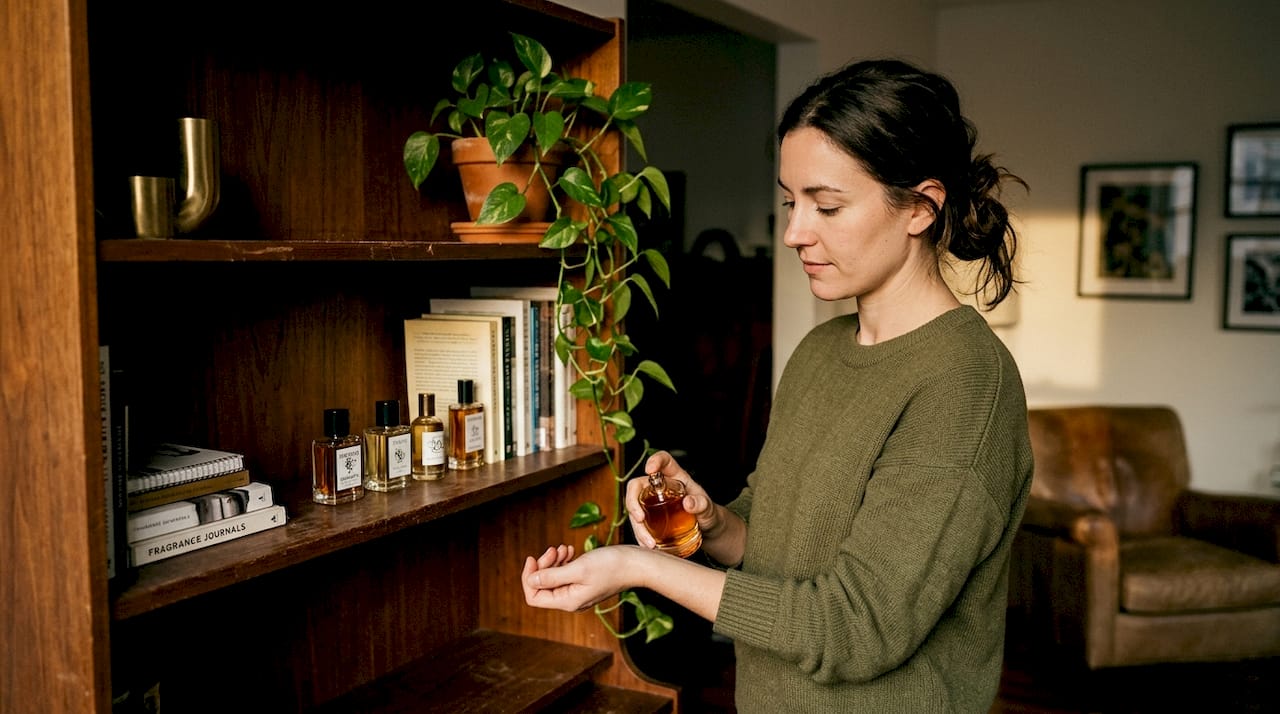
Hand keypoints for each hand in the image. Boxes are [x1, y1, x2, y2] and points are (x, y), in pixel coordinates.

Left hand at [521, 544, 638, 612]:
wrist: (636, 564)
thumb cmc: (611, 566)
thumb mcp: (578, 569)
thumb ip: (552, 576)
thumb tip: (531, 580)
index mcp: (568, 601)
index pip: (534, 597)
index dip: (529, 577)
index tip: (533, 558)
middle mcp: (571, 599)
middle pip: (542, 585)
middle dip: (543, 565)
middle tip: (553, 549)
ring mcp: (578, 591)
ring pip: (553, 577)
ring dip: (553, 561)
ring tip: (563, 548)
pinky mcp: (585, 582)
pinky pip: (565, 573)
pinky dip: (563, 560)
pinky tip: (570, 550)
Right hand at [626, 451, 720, 549]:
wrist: (708, 530)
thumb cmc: (708, 513)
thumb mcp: (709, 509)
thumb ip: (702, 505)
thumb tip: (688, 503)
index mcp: (676, 478)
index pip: (664, 461)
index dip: (654, 461)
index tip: (649, 470)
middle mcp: (660, 488)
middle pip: (637, 486)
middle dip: (633, 502)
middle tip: (640, 518)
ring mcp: (652, 504)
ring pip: (635, 509)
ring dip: (638, 526)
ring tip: (650, 543)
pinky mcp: (650, 519)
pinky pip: (639, 525)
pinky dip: (640, 536)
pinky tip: (648, 546)